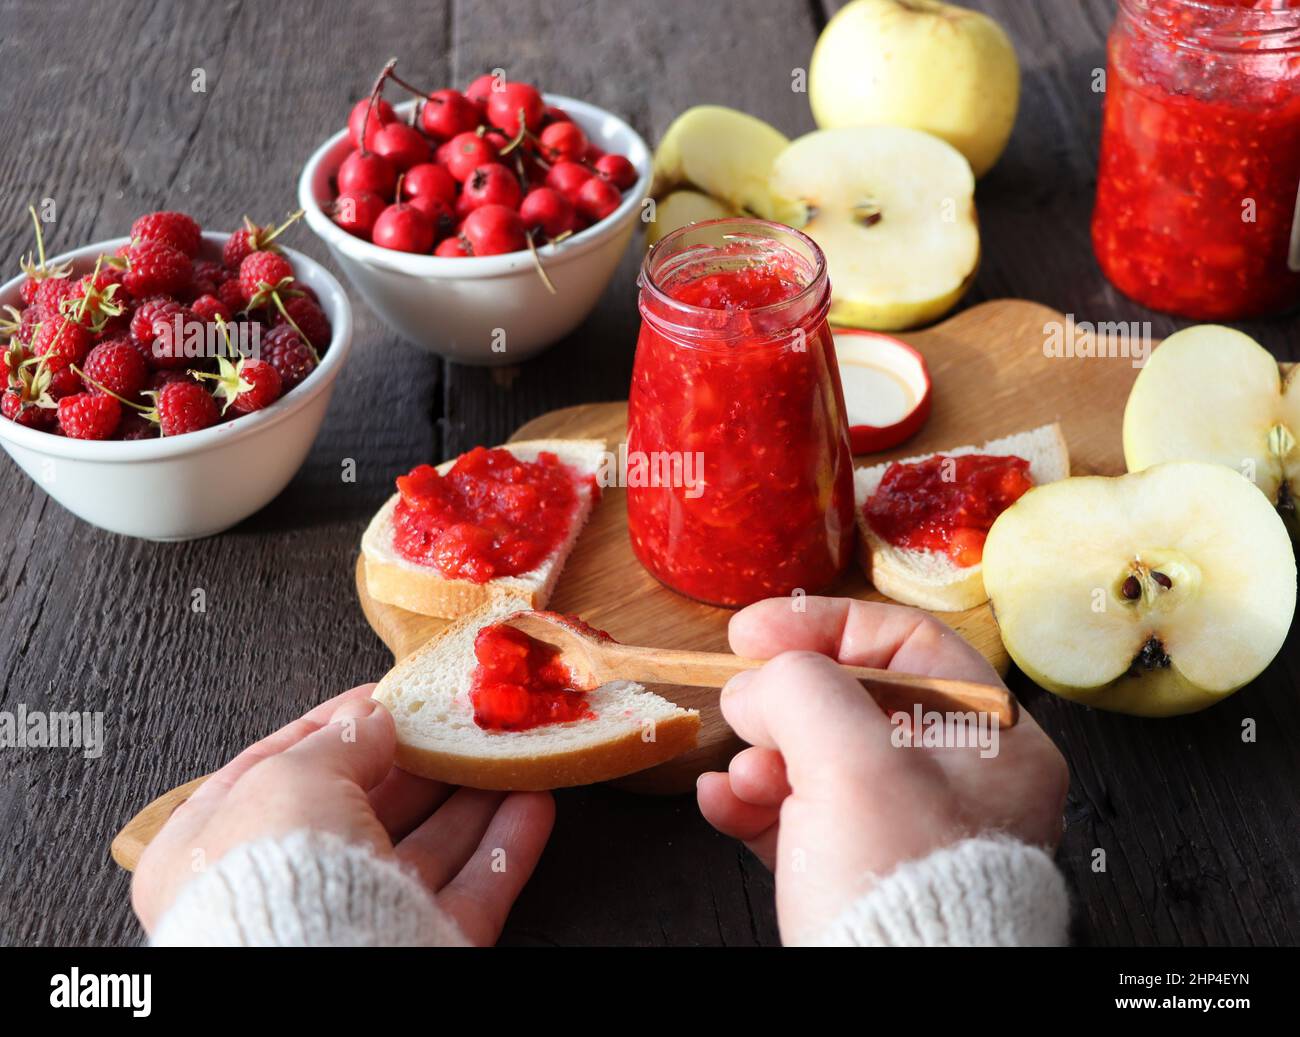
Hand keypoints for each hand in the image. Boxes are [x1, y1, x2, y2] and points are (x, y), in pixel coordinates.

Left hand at [131, 684, 553, 944]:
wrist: (313, 977)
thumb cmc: (273, 875)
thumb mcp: (290, 777)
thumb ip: (339, 738)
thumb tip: (373, 719)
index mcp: (219, 843)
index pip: (280, 767)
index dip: (337, 725)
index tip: (388, 695)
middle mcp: (285, 884)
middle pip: (364, 807)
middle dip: (419, 761)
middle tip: (459, 722)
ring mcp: (352, 920)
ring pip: (423, 849)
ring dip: (471, 797)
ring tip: (507, 753)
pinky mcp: (413, 946)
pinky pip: (468, 892)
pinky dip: (504, 848)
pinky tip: (531, 806)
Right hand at [696, 597, 1067, 943]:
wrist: (892, 1012)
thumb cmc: (903, 886)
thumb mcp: (852, 760)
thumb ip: (800, 689)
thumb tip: (757, 683)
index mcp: (994, 743)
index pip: (907, 644)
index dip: (824, 627)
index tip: (755, 632)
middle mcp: (956, 783)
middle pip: (852, 705)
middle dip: (784, 708)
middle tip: (741, 709)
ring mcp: (906, 832)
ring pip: (819, 763)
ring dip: (762, 760)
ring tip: (737, 778)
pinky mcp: (859, 875)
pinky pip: (800, 819)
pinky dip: (755, 805)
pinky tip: (720, 802)